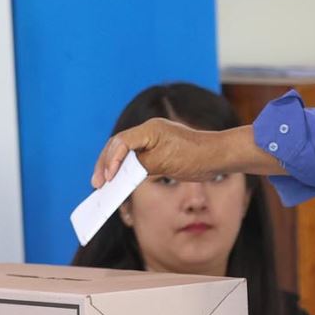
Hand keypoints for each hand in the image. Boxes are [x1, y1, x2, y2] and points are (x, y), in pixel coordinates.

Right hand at [91, 119, 247, 187]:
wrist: (217, 157)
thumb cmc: (195, 156)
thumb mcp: (165, 163)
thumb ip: (142, 165)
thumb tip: (123, 174)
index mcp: (150, 129)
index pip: (122, 141)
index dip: (111, 159)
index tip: (108, 178)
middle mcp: (148, 132)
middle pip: (117, 146)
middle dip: (105, 164)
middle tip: (97, 184)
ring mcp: (151, 141)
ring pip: (123, 152)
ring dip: (112, 168)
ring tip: (102, 185)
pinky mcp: (155, 152)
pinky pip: (134, 159)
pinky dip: (124, 171)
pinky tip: (118, 183)